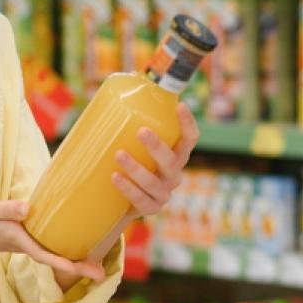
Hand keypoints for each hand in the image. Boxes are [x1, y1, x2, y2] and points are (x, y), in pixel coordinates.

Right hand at [0, 199, 105, 282]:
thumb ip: (4, 209)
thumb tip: (28, 208)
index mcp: (16, 239)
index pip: (44, 254)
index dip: (65, 263)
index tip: (84, 270)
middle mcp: (22, 244)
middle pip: (54, 259)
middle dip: (78, 267)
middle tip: (103, 275)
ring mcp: (22, 243)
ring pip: (51, 254)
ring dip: (73, 260)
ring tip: (97, 263)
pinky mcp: (21, 238)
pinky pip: (46, 247)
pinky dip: (61, 249)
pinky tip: (72, 244)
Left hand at [111, 102, 198, 218]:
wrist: (117, 201)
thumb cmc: (128, 162)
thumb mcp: (131, 143)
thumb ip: (128, 123)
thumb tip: (112, 93)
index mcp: (175, 155)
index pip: (189, 139)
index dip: (188, 124)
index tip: (180, 106)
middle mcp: (173, 174)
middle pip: (172, 161)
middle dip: (158, 146)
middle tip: (141, 131)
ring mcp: (164, 193)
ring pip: (153, 182)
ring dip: (137, 168)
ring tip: (118, 154)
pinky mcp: (151, 209)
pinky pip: (141, 200)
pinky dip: (128, 188)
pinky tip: (115, 177)